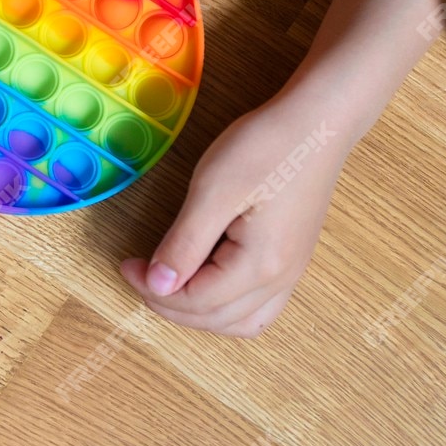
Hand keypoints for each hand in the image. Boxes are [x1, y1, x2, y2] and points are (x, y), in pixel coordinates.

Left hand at [119, 99, 347, 336]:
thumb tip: (158, 285)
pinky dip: (227, 306)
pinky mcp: (293, 258)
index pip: (196, 301)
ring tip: (171, 285)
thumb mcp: (213, 191)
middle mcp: (281, 279)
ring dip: (202, 313)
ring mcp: (292, 271)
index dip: (154, 290)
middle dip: (171, 306)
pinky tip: (207, 281)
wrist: (318, 124)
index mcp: (259, 266)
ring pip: (242, 321)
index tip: (127, 265)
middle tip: (141, 275)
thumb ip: (184, 244)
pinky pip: (259, 304)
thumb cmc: (265, 148)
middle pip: (217, 319)